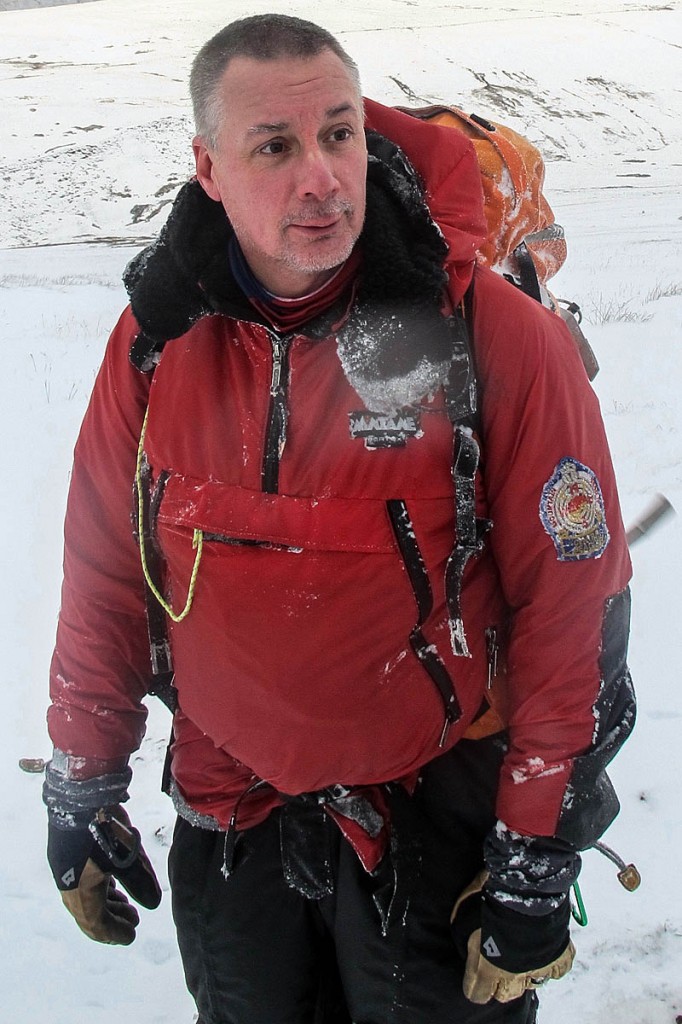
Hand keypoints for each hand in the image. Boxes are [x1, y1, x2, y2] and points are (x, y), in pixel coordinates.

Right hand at [48, 804, 160, 944]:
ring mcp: (68, 871)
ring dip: (107, 905)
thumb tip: (153, 904)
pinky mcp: (70, 856)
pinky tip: (114, 883)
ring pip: (86, 899)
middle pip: (89, 915)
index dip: (115, 933)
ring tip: (127, 905)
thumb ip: (141, 884)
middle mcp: (70, 886)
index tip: (132, 935)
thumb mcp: (128, 860)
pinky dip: (99, 889)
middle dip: (111, 922)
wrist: (81, 797)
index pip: (96, 925)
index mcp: (81, 894)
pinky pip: (83, 883)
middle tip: (132, 922)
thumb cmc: (105, 831)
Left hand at [451, 869, 574, 1004]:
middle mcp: (514, 972)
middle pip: (506, 994)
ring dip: (525, 972)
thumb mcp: (466, 908)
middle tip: (498, 962)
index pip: (479, 993)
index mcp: (488, 965)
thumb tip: (462, 938)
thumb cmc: (491, 891)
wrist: (527, 883)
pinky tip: (544, 952)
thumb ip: (464, 929)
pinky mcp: (559, 955)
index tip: (476, 978)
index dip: (477, 986)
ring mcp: (538, 965)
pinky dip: (551, 964)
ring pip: (531, 983)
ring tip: (521, 954)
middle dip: (501, 982)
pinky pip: (556, 970)